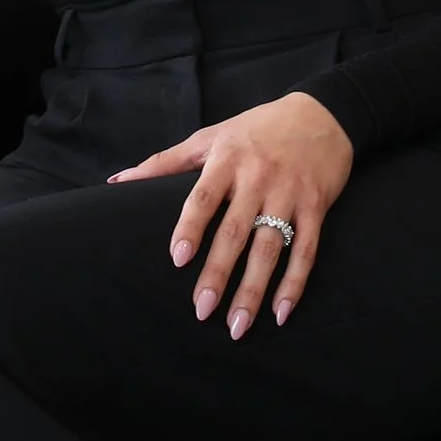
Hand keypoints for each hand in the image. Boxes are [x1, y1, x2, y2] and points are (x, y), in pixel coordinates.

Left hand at [112, 90, 353, 336]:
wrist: (323, 114)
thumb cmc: (256, 128)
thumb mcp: (210, 137)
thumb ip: (164, 162)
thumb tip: (117, 181)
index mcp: (228, 159)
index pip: (204, 197)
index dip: (191, 227)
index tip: (178, 258)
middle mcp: (259, 177)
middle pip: (236, 231)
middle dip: (218, 272)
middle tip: (201, 309)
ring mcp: (290, 194)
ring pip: (270, 247)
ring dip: (253, 289)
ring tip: (237, 326)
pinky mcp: (316, 207)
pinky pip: (306, 250)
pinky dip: (294, 283)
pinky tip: (280, 312)